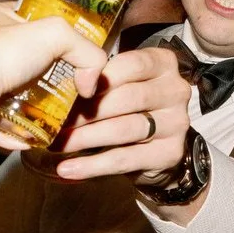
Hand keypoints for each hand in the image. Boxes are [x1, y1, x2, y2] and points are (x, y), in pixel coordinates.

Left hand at [0, 4, 105, 140]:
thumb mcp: (54, 34)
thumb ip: (84, 49)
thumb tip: (90, 81)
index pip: (31, 20)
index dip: (55, 34)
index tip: (75, 53)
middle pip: (25, 59)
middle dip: (48, 75)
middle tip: (72, 89)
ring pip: (13, 92)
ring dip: (35, 104)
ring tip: (60, 115)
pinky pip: (2, 121)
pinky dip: (19, 129)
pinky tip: (37, 135)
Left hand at [50, 47, 191, 182]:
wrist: (153, 149)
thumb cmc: (127, 107)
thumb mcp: (118, 83)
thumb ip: (99, 76)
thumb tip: (62, 83)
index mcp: (163, 63)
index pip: (131, 64)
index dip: (98, 76)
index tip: (69, 89)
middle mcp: (176, 90)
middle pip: (127, 98)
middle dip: (87, 111)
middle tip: (56, 121)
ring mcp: (177, 123)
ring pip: (123, 129)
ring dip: (85, 138)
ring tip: (58, 144)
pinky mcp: (169, 153)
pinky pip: (124, 159)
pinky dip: (92, 166)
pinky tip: (68, 169)